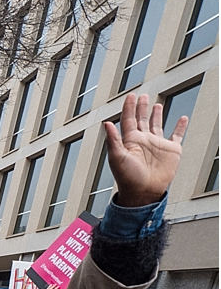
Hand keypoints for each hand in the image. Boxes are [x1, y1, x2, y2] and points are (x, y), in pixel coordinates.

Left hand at [105, 93, 186, 207]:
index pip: (128, 119)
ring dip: (156, 115)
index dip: (129, 107)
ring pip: (156, 125)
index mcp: (130, 141)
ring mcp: (157, 145)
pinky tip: (182, 119)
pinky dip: (180, 127)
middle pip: (141, 119)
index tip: (131, 95)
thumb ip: (112, 140)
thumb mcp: (117, 158)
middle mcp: (143, 140)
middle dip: (141, 108)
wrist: (143, 193)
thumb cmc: (127, 179)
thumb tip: (106, 123)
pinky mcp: (171, 150)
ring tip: (155, 105)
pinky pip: (176, 136)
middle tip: (142, 96)